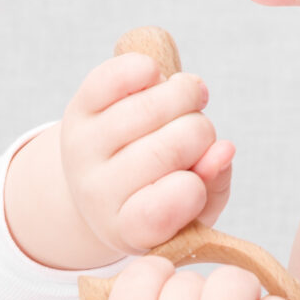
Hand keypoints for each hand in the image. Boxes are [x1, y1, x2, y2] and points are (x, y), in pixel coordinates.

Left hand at [58, 53, 236, 256]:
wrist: (102, 180)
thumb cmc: (158, 196)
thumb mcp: (192, 209)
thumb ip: (214, 187)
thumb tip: (222, 150)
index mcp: (128, 230)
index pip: (161, 211)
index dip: (192, 191)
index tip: (196, 182)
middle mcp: (96, 193)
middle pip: (172, 147)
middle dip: (201, 132)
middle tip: (197, 134)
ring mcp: (82, 149)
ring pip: (150, 108)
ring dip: (185, 95)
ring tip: (187, 102)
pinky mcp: (77, 110)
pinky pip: (114, 77)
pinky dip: (147, 70)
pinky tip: (157, 79)